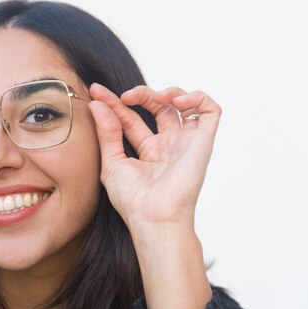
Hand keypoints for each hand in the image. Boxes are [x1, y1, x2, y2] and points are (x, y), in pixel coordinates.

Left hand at [88, 84, 221, 236]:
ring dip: (168, 91)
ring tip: (154, 96)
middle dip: (141, 93)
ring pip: (184, 104)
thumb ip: (106, 132)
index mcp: (147, 151)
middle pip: (157, 106)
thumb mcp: (112, 162)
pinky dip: (196, 97)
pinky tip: (176, 102)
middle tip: (124, 96)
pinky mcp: (203, 141)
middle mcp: (168, 145)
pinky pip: (211, 111)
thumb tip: (97, 104)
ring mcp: (186, 142)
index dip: (114, 103)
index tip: (96, 92)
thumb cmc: (132, 199)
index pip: (130, 118)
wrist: (154, 216)